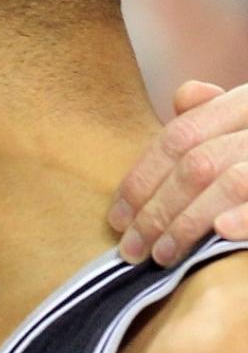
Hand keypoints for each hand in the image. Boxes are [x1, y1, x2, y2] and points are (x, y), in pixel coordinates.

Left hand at [110, 81, 247, 264]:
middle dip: (155, 210)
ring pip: (227, 179)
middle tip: (130, 251)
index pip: (178, 138)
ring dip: (188, 222)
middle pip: (194, 164)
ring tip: (163, 256)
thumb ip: (220, 115)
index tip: (116, 218)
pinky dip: (246, 215)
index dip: (141, 178)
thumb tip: (186, 96)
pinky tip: (222, 233)